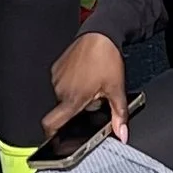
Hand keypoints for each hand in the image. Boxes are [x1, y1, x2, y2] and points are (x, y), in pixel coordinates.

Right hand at [42, 30, 129, 144]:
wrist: (100, 33)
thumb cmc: (107, 59)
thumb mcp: (116, 90)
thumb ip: (119, 116)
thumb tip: (122, 134)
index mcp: (73, 98)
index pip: (51, 124)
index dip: (52, 136)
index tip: (58, 139)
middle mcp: (61, 89)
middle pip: (62, 110)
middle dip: (76, 110)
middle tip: (92, 100)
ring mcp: (57, 77)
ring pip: (62, 96)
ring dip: (74, 96)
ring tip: (89, 85)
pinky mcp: (56, 67)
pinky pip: (61, 83)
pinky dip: (71, 84)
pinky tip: (84, 76)